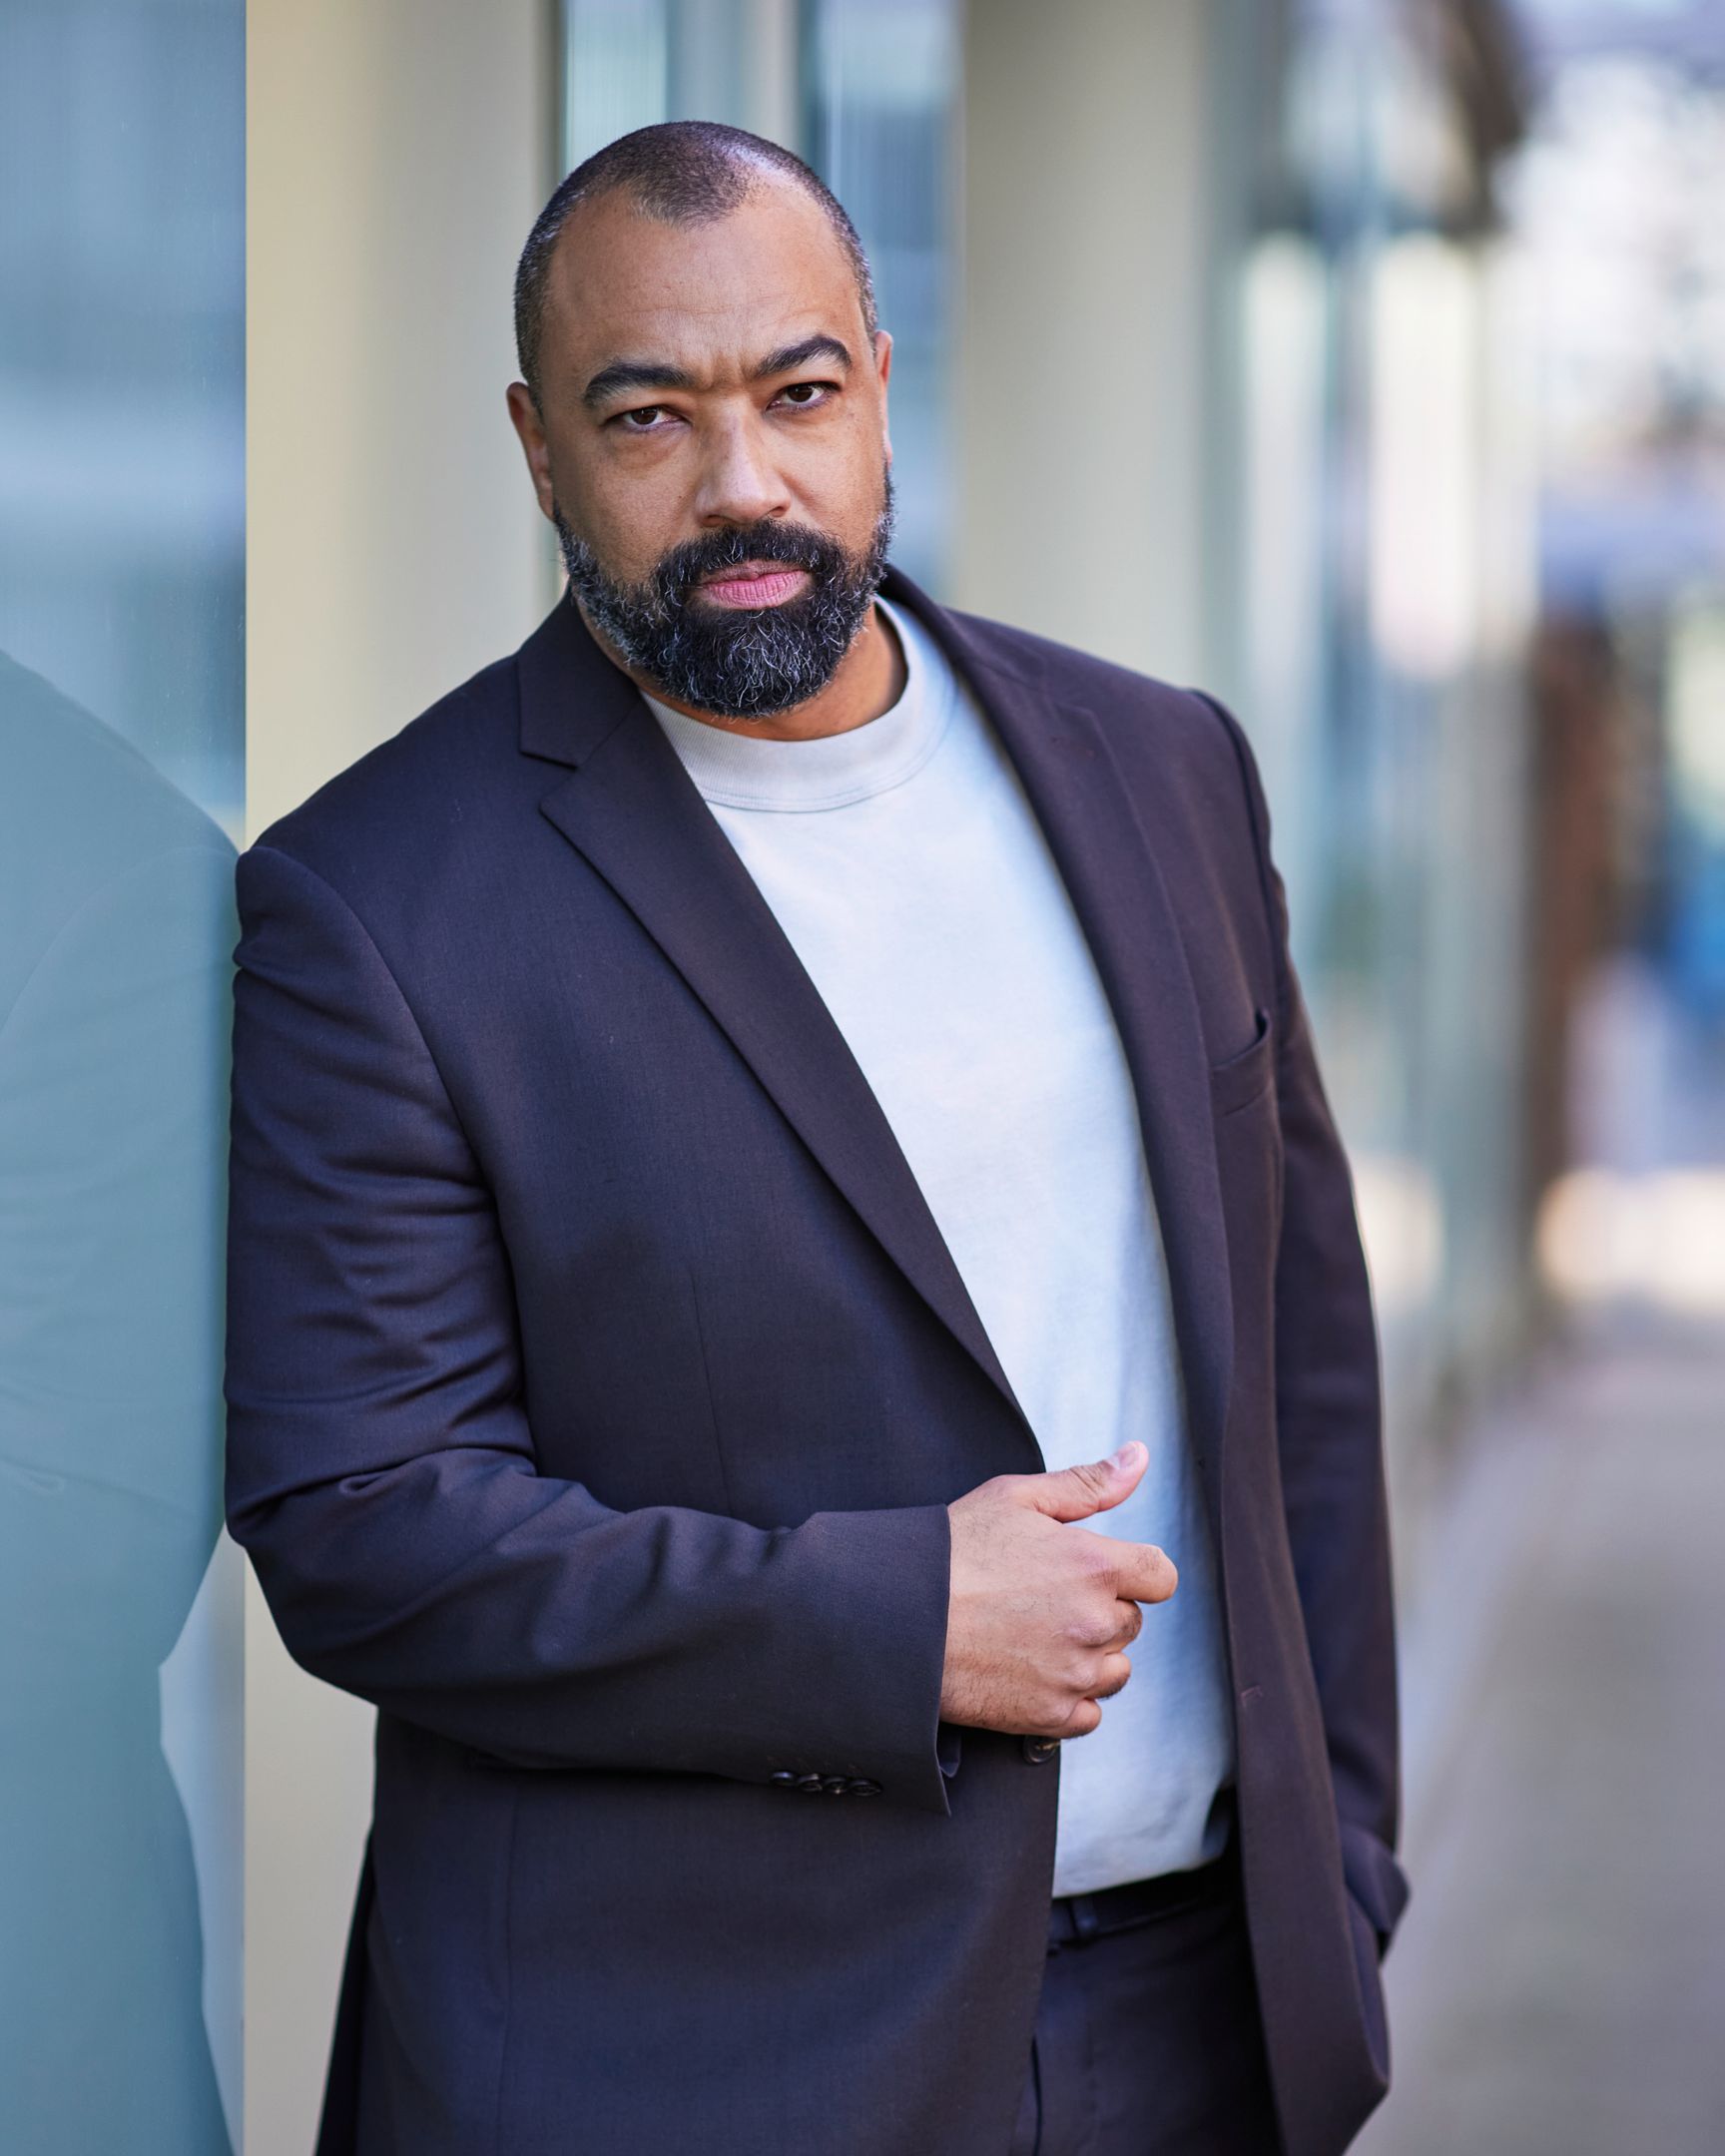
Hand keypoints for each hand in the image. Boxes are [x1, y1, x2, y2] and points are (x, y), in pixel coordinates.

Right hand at [940, 1442, 1176, 1739]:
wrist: (896, 1616)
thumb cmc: (952, 1552)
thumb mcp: (1017, 1497)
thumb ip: (1088, 1482)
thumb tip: (1139, 1457)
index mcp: (1095, 1565)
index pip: (1160, 1576)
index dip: (1134, 1571)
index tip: (1099, 1572)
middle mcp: (1095, 1623)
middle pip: (1132, 1621)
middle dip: (1100, 1609)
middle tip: (1043, 1597)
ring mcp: (1074, 1674)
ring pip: (1115, 1670)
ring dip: (1090, 1656)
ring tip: (1036, 1635)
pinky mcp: (1050, 1716)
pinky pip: (1089, 1715)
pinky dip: (1069, 1699)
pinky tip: (1032, 1673)